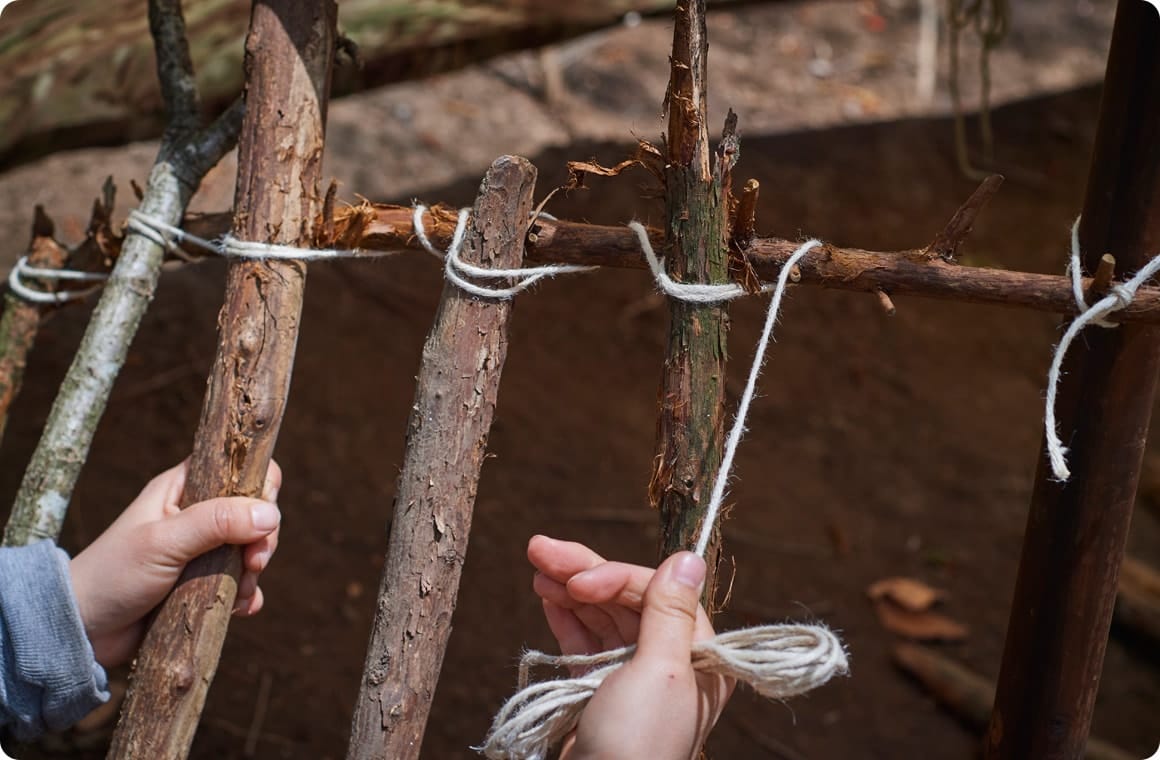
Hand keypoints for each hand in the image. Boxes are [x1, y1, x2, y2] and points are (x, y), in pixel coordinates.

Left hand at [69, 460, 281, 667]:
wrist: (81, 630)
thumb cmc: (113, 575)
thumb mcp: (164, 542)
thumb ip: (216, 523)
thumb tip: (270, 514)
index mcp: (184, 489)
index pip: (239, 469)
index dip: (260, 487)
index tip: (263, 517)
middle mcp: (196, 515)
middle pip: (254, 512)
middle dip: (262, 539)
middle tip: (254, 563)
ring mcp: (202, 550)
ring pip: (251, 549)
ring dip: (254, 572)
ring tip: (240, 592)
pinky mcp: (203, 583)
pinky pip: (241, 583)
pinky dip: (247, 595)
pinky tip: (240, 608)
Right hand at [528, 535, 733, 759]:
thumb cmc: (637, 745)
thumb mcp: (661, 672)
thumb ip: (670, 612)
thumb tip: (691, 557)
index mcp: (697, 656)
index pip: (655, 592)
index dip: (613, 578)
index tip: (576, 582)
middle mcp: (668, 662)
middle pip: (624, 600)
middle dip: (583, 572)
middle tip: (540, 548)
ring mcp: (632, 677)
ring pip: (600, 616)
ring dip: (568, 589)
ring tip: (537, 566)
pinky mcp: (599, 692)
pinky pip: (583, 643)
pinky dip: (564, 618)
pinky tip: (546, 596)